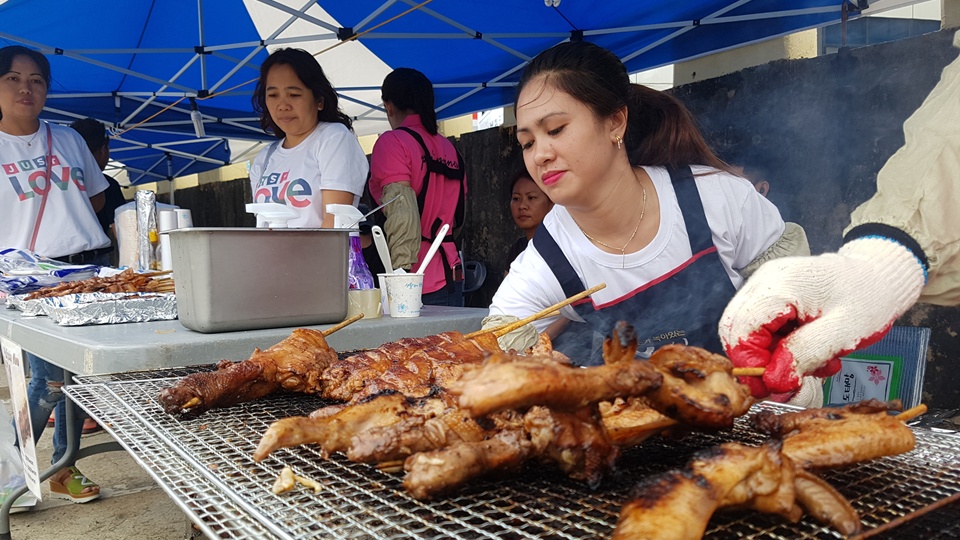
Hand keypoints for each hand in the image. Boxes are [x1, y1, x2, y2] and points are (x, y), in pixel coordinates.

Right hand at [719, 237, 924, 398]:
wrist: (878, 275)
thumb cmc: (867, 298)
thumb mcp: (843, 333)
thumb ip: (805, 355)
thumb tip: (773, 382)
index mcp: (780, 284)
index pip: (741, 329)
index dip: (750, 363)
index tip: (771, 385)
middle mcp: (763, 280)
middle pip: (734, 329)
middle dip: (756, 361)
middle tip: (784, 381)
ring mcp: (763, 285)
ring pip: (744, 330)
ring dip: (769, 355)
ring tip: (807, 362)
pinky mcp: (768, 293)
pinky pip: (758, 325)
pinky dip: (775, 345)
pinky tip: (804, 348)